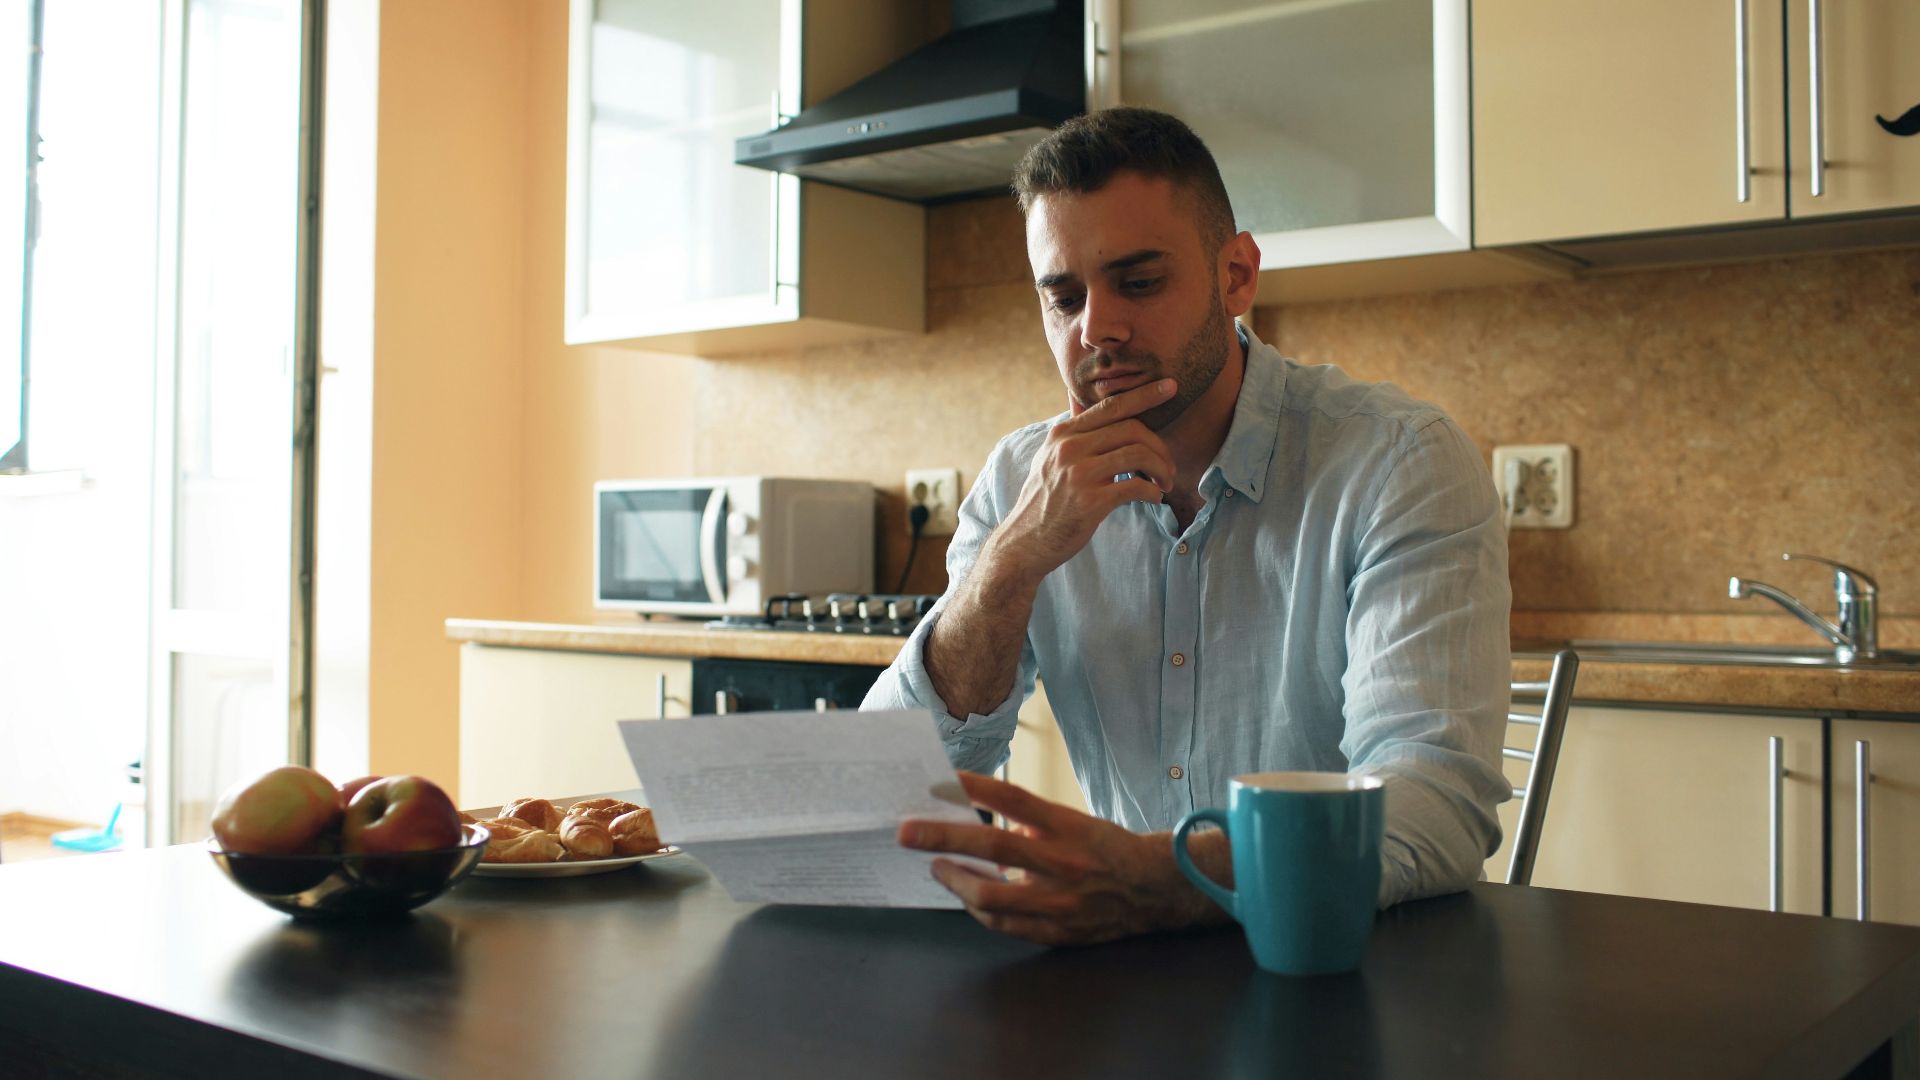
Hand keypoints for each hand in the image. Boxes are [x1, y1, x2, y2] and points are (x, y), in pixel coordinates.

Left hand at [899, 772, 1218, 945]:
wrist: (1153, 890)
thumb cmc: (1105, 849)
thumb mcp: (1073, 822)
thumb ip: (1029, 820)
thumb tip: (975, 815)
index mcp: (1069, 827)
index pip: (1014, 799)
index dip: (974, 787)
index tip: (939, 780)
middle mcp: (1064, 863)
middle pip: (994, 846)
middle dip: (944, 838)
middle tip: (907, 832)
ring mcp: (1060, 901)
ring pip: (993, 896)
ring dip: (955, 881)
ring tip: (936, 867)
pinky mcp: (1058, 931)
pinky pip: (1005, 925)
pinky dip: (979, 910)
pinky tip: (966, 896)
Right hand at [987, 378, 1177, 582]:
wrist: (1024, 542)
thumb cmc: (1045, 501)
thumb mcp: (1049, 459)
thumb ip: (1073, 436)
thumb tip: (1092, 409)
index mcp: (1062, 434)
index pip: (1110, 406)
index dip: (1144, 395)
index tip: (1170, 387)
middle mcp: (1069, 448)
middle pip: (1131, 429)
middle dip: (1160, 446)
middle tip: (1168, 467)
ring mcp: (1078, 474)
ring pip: (1138, 454)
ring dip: (1162, 469)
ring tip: (1165, 483)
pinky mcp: (1090, 502)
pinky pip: (1136, 487)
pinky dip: (1153, 492)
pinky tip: (1154, 498)